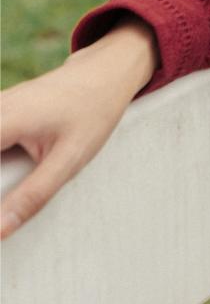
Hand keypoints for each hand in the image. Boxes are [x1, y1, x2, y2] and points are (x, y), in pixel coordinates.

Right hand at [0, 29, 151, 237]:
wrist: (105, 73)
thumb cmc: (92, 112)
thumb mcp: (69, 160)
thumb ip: (33, 195)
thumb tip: (0, 230)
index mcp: (5, 120)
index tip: (3, 198)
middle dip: (0, 176)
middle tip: (10, 195)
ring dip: (1, 166)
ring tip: (24, 172)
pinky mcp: (2, 108)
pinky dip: (2, 152)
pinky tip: (14, 166)